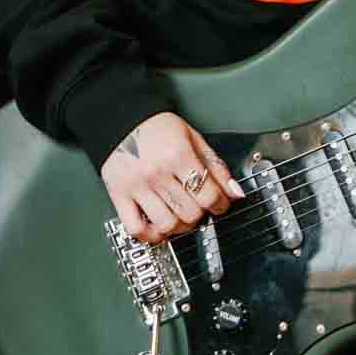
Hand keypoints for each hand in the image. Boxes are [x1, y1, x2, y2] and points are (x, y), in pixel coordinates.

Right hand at [101, 111, 244, 244]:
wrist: (122, 119)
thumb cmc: (157, 128)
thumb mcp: (192, 138)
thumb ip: (215, 165)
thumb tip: (235, 192)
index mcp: (178, 155)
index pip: (209, 195)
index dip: (221, 204)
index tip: (219, 204)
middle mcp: (157, 172)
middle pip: (191, 213)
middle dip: (200, 214)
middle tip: (198, 206)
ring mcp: (137, 186)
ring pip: (167, 225)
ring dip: (179, 227)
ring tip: (180, 216)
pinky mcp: (119, 195)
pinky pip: (136, 229)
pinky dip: (150, 235)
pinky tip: (157, 227)